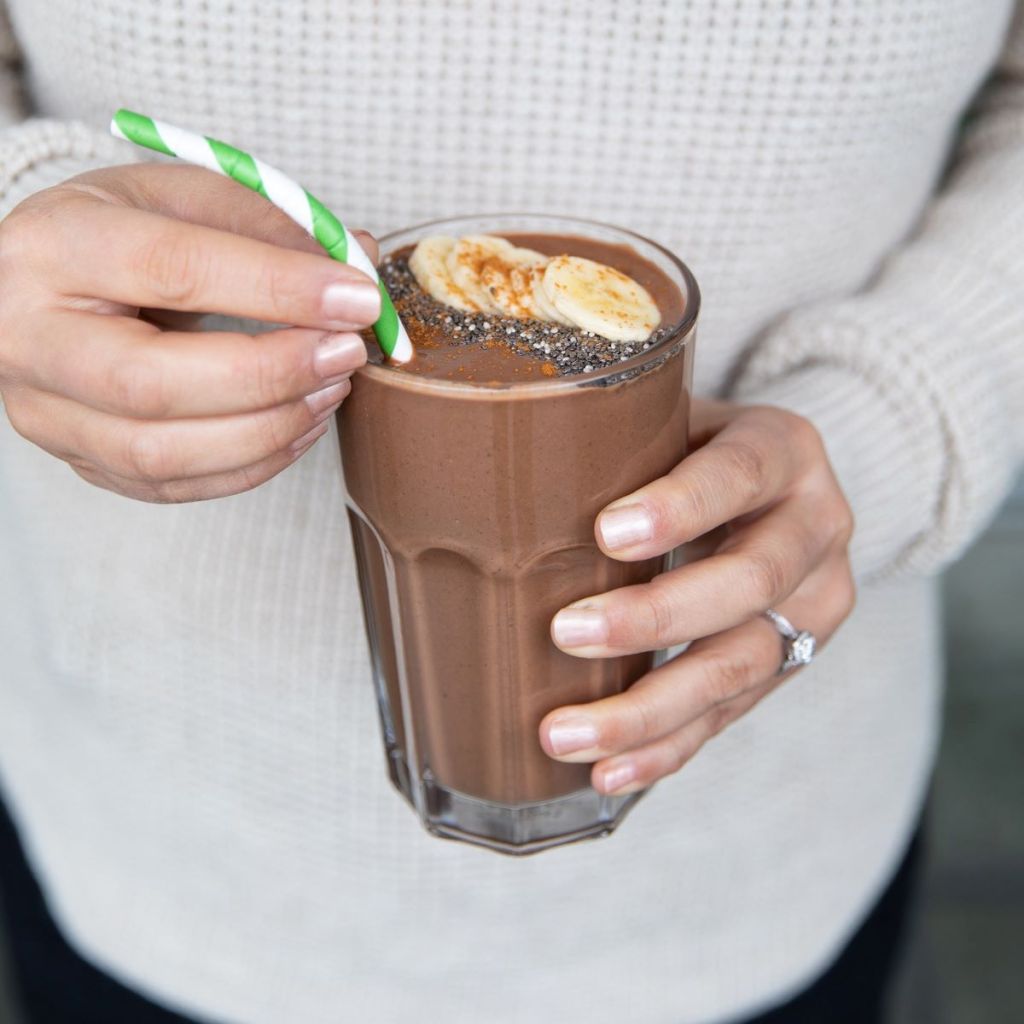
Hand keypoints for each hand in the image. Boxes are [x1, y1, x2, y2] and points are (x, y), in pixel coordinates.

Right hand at [0, 163, 380, 501]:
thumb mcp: (182, 198)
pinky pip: (171, 485)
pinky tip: (298, 426)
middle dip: (273, 375)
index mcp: (54, 248)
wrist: (41, 285)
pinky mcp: (76, 458)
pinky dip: (251, 465)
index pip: (174, 269)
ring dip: (269, 428)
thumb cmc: (117, 232)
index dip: (278, 288)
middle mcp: (28, 337)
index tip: (357, 298)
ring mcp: (44, 411)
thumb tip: (360, 260)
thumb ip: (269, 225)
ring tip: (331, 390)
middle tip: (347, 353)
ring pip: (161, 453)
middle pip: (154, 383)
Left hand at [539, 399, 855, 794]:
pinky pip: (731, 715)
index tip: (605, 534)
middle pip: (749, 581)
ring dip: (649, 708)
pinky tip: (609, 771)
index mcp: (783, 450)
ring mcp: (812, 602)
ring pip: (742, 667)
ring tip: (565, 732)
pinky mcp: (792, 661)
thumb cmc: (687, 451)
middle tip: (566, 632)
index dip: (679, 508)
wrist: (767, 491)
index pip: (739, 474)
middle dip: (655, 617)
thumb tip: (475, 462)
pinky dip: (666, 748)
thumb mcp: (667, 420)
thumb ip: (612, 435)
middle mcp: (814, 526)